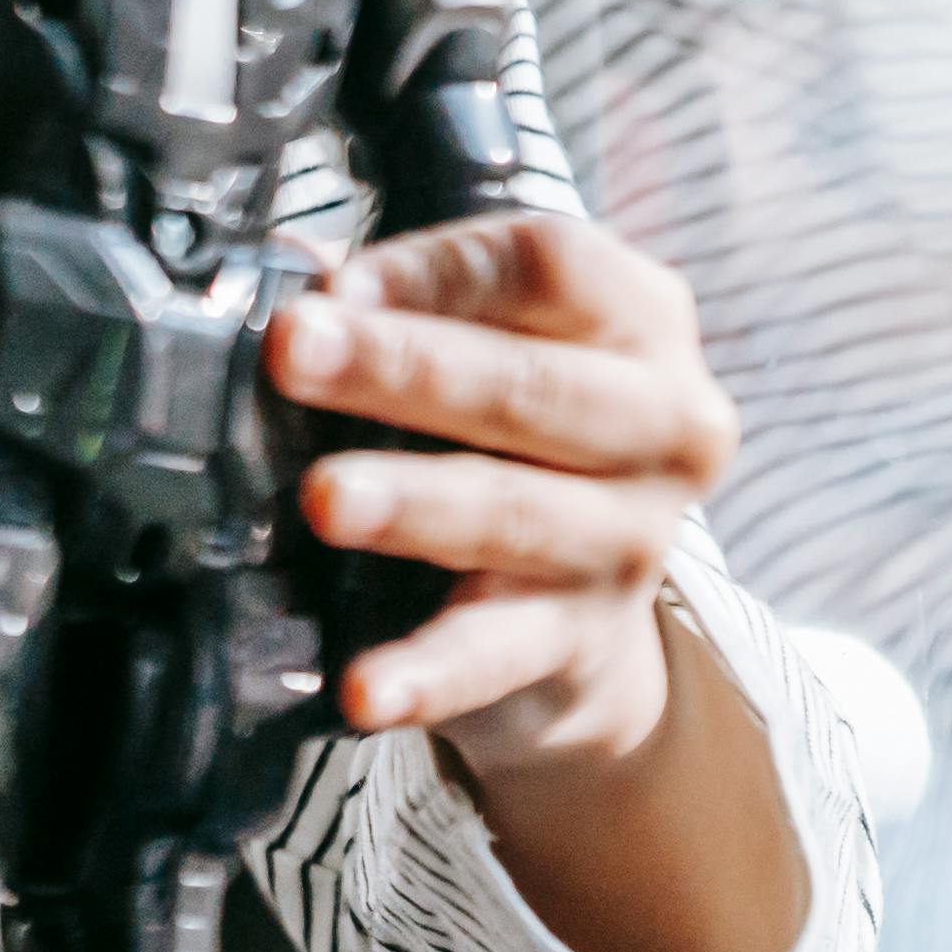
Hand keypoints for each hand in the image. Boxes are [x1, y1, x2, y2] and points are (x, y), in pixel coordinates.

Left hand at [271, 212, 736, 768]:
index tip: (330, 284)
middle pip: (532, 384)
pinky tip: (365, 686)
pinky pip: (496, 655)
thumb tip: (290, 282)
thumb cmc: (506, 437)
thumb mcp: (476, 346)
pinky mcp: (582, 644)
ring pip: (512, 513)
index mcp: (639, 321)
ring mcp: (630, 542)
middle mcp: (661, 426)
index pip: (548, 266)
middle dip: (403, 367)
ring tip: (322, 498)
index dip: (437, 269)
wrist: (575, 617)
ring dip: (411, 503)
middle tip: (292, 351)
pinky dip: (427, 672)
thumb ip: (393, 303)